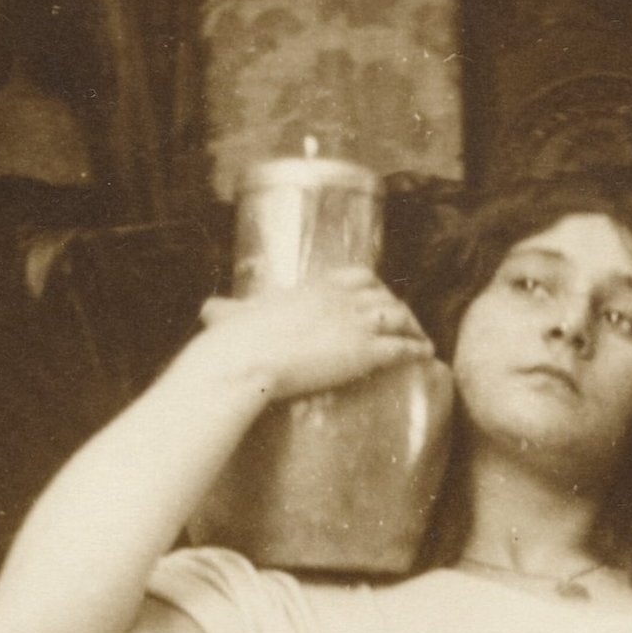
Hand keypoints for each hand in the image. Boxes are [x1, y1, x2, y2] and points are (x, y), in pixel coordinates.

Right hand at [191, 271, 438, 405]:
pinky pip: (402, 346)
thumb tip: (206, 311)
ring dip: (414, 329)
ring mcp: (355, 322)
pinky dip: (417, 349)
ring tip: (423, 343)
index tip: (380, 299)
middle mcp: (341, 297)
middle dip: (399, 308)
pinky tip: (426, 356)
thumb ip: (226, 310)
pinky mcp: (364, 350)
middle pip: (385, 294)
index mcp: (315, 285)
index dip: (375, 287)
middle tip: (406, 325)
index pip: (359, 274)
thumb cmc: (237, 341)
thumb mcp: (235, 314)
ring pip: (399, 317)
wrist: (249, 357)